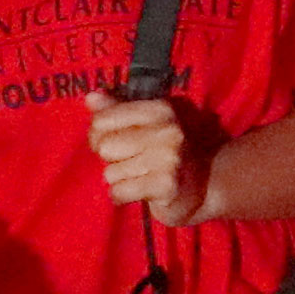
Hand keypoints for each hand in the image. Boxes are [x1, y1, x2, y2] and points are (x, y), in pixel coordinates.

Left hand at [85, 91, 210, 221]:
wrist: (204, 187)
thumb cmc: (164, 153)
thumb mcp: (144, 125)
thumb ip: (116, 110)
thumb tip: (91, 97)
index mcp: (160, 110)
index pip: (101, 120)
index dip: (98, 135)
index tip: (114, 142)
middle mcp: (167, 131)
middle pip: (104, 147)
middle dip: (111, 159)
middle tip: (131, 162)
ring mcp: (169, 158)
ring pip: (110, 172)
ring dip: (120, 179)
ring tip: (141, 177)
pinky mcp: (167, 185)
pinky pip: (119, 191)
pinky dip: (122, 196)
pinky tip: (140, 191)